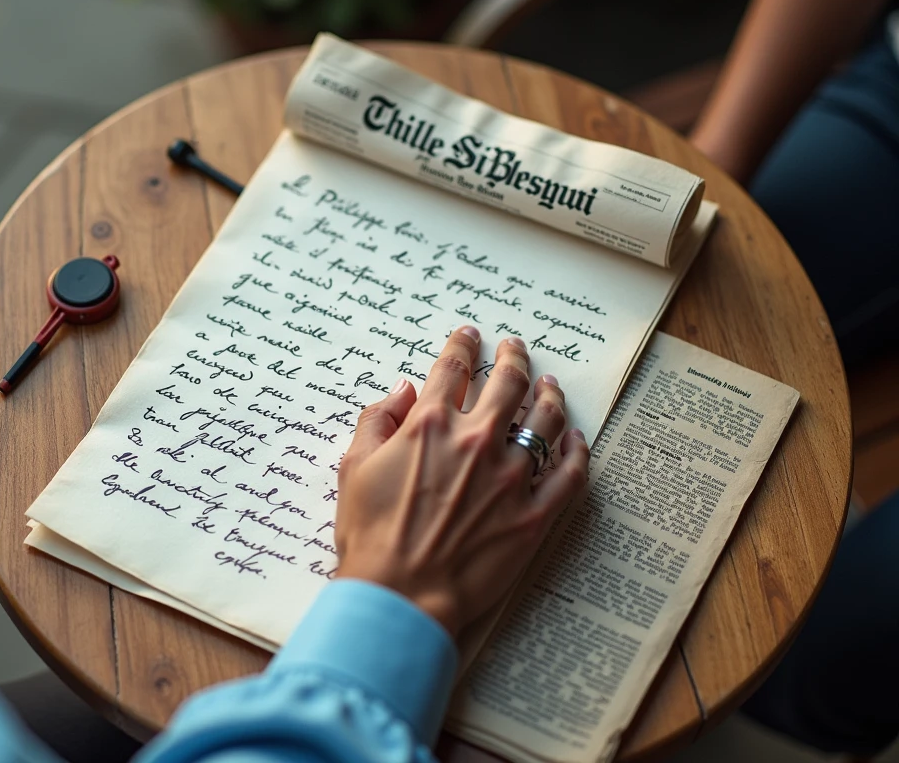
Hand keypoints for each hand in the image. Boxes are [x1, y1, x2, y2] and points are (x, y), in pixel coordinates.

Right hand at [334, 327, 589, 636]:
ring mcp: (510, 478)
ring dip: (549, 395)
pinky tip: (576, 439)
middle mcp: (476, 441)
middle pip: (507, 383)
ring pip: (544, 421)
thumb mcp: (353, 467)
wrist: (401, 594)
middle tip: (516, 348)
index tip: (469, 335)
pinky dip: (576, 451)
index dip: (462, 345)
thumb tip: (403, 391)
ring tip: (550, 384)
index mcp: (430, 426)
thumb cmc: (371, 535)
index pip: (451, 368)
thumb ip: (377, 420)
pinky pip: (569, 475)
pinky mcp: (534, 515)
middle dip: (513, 358)